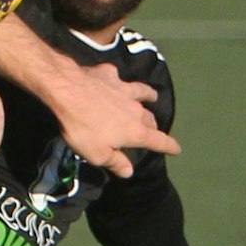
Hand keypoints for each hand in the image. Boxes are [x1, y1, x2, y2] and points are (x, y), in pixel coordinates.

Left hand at [50, 63, 177, 179]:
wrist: (67, 91)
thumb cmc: (83, 128)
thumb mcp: (97, 154)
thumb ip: (115, 162)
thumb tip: (129, 171)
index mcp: (135, 131)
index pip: (159, 141)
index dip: (169, 146)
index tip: (177, 149)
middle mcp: (135, 109)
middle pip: (150, 118)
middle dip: (153, 125)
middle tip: (152, 128)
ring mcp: (123, 89)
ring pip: (142, 91)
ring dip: (148, 94)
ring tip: (152, 96)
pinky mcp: (108, 74)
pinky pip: (116, 76)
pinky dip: (116, 79)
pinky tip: (113, 77)